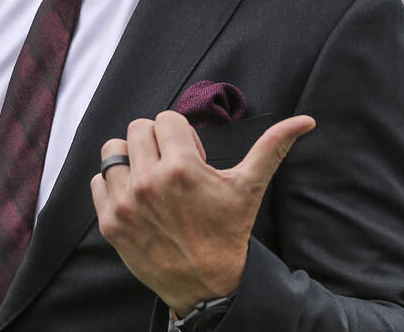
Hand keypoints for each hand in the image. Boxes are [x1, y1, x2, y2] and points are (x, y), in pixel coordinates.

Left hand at [90, 110, 314, 315]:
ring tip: (151, 178)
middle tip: (172, 165)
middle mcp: (149, 182)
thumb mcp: (249, 187)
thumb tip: (305, 121)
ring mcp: (126, 203)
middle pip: (137, 128)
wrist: (208, 286)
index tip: (191, 155)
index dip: (180, 134)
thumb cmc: (228, 232)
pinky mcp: (110, 222)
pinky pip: (98, 180)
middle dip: (156, 141)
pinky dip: (112, 184)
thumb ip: (272, 147)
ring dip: (130, 159)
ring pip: (113, 150)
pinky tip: (136, 197)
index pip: (165, 118)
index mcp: (182, 168)